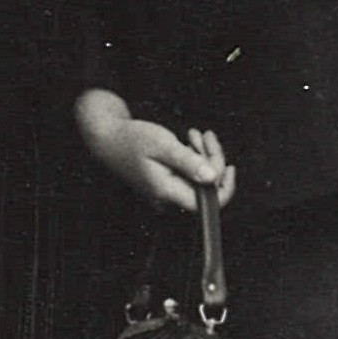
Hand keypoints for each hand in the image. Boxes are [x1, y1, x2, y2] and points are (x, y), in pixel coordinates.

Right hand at [74, 92, 231, 212]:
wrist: (107, 139)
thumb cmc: (131, 139)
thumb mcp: (163, 144)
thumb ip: (188, 162)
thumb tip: (213, 177)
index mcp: (167, 191)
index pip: (207, 203)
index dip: (224, 187)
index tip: (230, 166)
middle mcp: (167, 198)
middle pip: (206, 187)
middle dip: (212, 160)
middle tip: (205, 136)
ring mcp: (166, 193)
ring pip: (199, 180)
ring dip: (203, 156)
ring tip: (195, 135)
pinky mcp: (166, 185)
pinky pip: (189, 176)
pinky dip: (193, 158)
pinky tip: (189, 142)